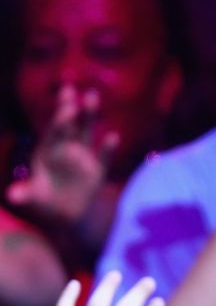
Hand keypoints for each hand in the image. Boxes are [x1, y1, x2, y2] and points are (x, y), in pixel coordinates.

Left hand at [7, 85, 118, 222]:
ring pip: (86, 132)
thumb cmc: (44, 201)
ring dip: (89, 116)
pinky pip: (103, 158)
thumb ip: (25, 194)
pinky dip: (108, 149)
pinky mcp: (97, 170)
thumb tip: (12, 196)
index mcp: (48, 150)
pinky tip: (113, 137)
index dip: (59, 121)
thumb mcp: (34, 199)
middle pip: (68, 126)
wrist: (63, 214)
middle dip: (69, 108)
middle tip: (70, 90)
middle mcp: (65, 148)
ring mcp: (82, 157)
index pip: (53, 132)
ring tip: (91, 96)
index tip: (66, 108)